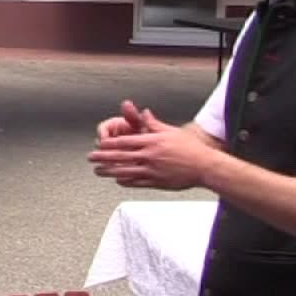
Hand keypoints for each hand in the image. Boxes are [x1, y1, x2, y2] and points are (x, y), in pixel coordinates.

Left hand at [87, 108, 211, 191]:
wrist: (205, 166)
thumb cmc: (190, 148)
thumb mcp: (170, 132)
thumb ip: (153, 124)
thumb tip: (143, 112)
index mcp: (152, 142)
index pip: (124, 142)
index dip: (109, 144)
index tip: (98, 144)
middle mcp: (150, 156)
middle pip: (120, 157)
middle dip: (102, 157)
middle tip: (90, 157)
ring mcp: (152, 170)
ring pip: (125, 171)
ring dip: (109, 171)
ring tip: (98, 171)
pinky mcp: (156, 182)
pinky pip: (136, 183)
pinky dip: (124, 181)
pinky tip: (117, 180)